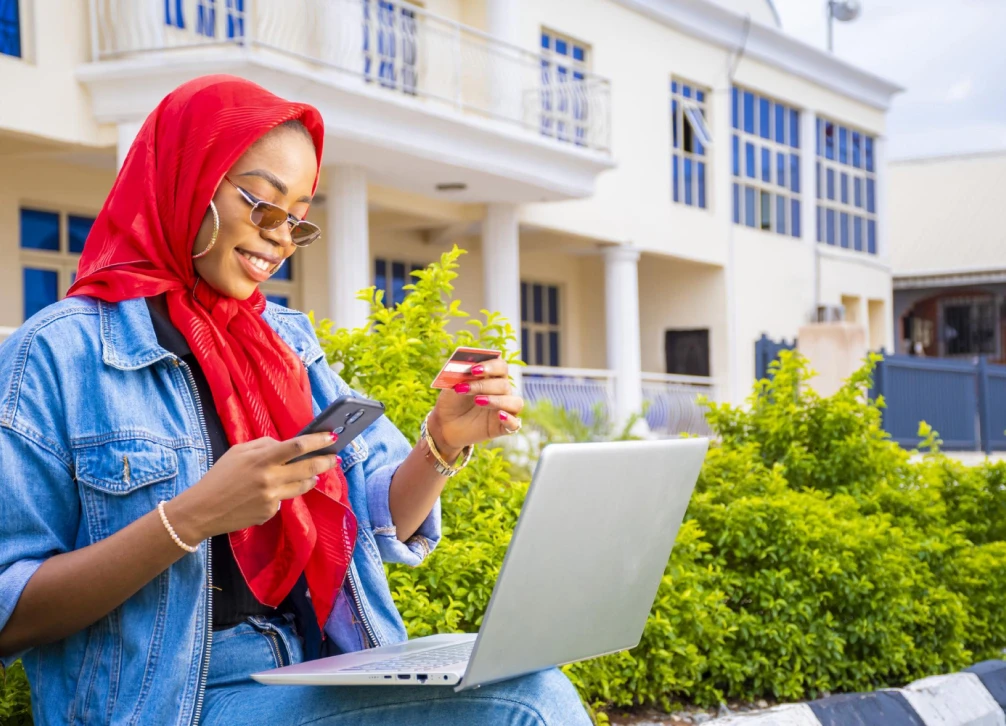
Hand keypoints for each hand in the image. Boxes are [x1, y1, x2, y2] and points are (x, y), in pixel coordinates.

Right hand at [164, 432, 341, 542]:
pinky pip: (284, 499)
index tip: (331, 437)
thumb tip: (287, 445)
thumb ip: (264, 445)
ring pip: (303, 486)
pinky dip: (284, 492)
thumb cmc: (220, 476)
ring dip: (312, 478)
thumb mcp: (238, 452)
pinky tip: (275, 491)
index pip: (296, 446)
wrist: (203, 510)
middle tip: (334, 457)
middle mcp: (270, 478)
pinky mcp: (270, 512)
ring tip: (315, 473)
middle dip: (326, 461)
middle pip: (308, 467)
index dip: (317, 441)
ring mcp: (272, 498)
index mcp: (261, 459)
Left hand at [430, 357, 522, 454]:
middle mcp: (501, 392)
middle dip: (483, 385)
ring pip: (514, 402)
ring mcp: (504, 409)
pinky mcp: (502, 427)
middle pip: (504, 384)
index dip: (490, 366)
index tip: (473, 369)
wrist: (444, 425)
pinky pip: (515, 423)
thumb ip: (459, 375)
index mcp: (492, 377)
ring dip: (497, 400)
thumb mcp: (451, 386)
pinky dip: (509, 419)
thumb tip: (466, 365)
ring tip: (477, 401)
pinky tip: (499, 415)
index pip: (500, 366)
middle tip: (465, 388)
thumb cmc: (451, 401)